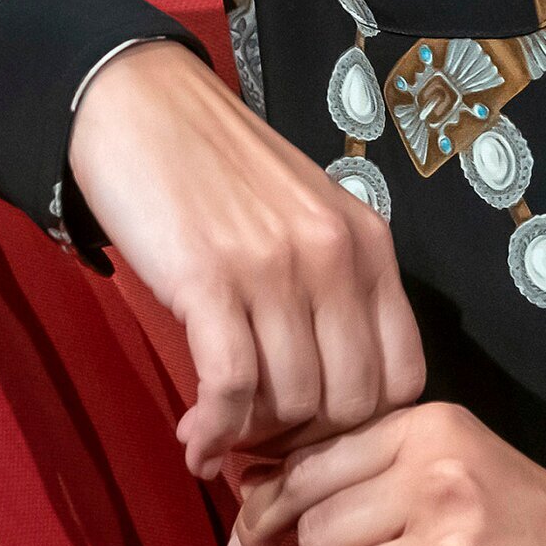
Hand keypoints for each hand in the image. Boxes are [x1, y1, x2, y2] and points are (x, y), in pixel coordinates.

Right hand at [68, 40, 425, 474]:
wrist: (141, 104)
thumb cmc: (217, 170)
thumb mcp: (303, 218)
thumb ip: (329, 292)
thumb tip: (322, 398)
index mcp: (369, 244)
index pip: (404, 378)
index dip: (360, 426)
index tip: (312, 432)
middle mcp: (335, 257)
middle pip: (351, 405)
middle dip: (305, 441)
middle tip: (260, 441)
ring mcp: (276, 268)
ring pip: (291, 404)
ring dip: (251, 439)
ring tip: (218, 432)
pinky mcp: (210, 279)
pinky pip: (231, 388)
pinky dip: (213, 430)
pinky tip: (193, 437)